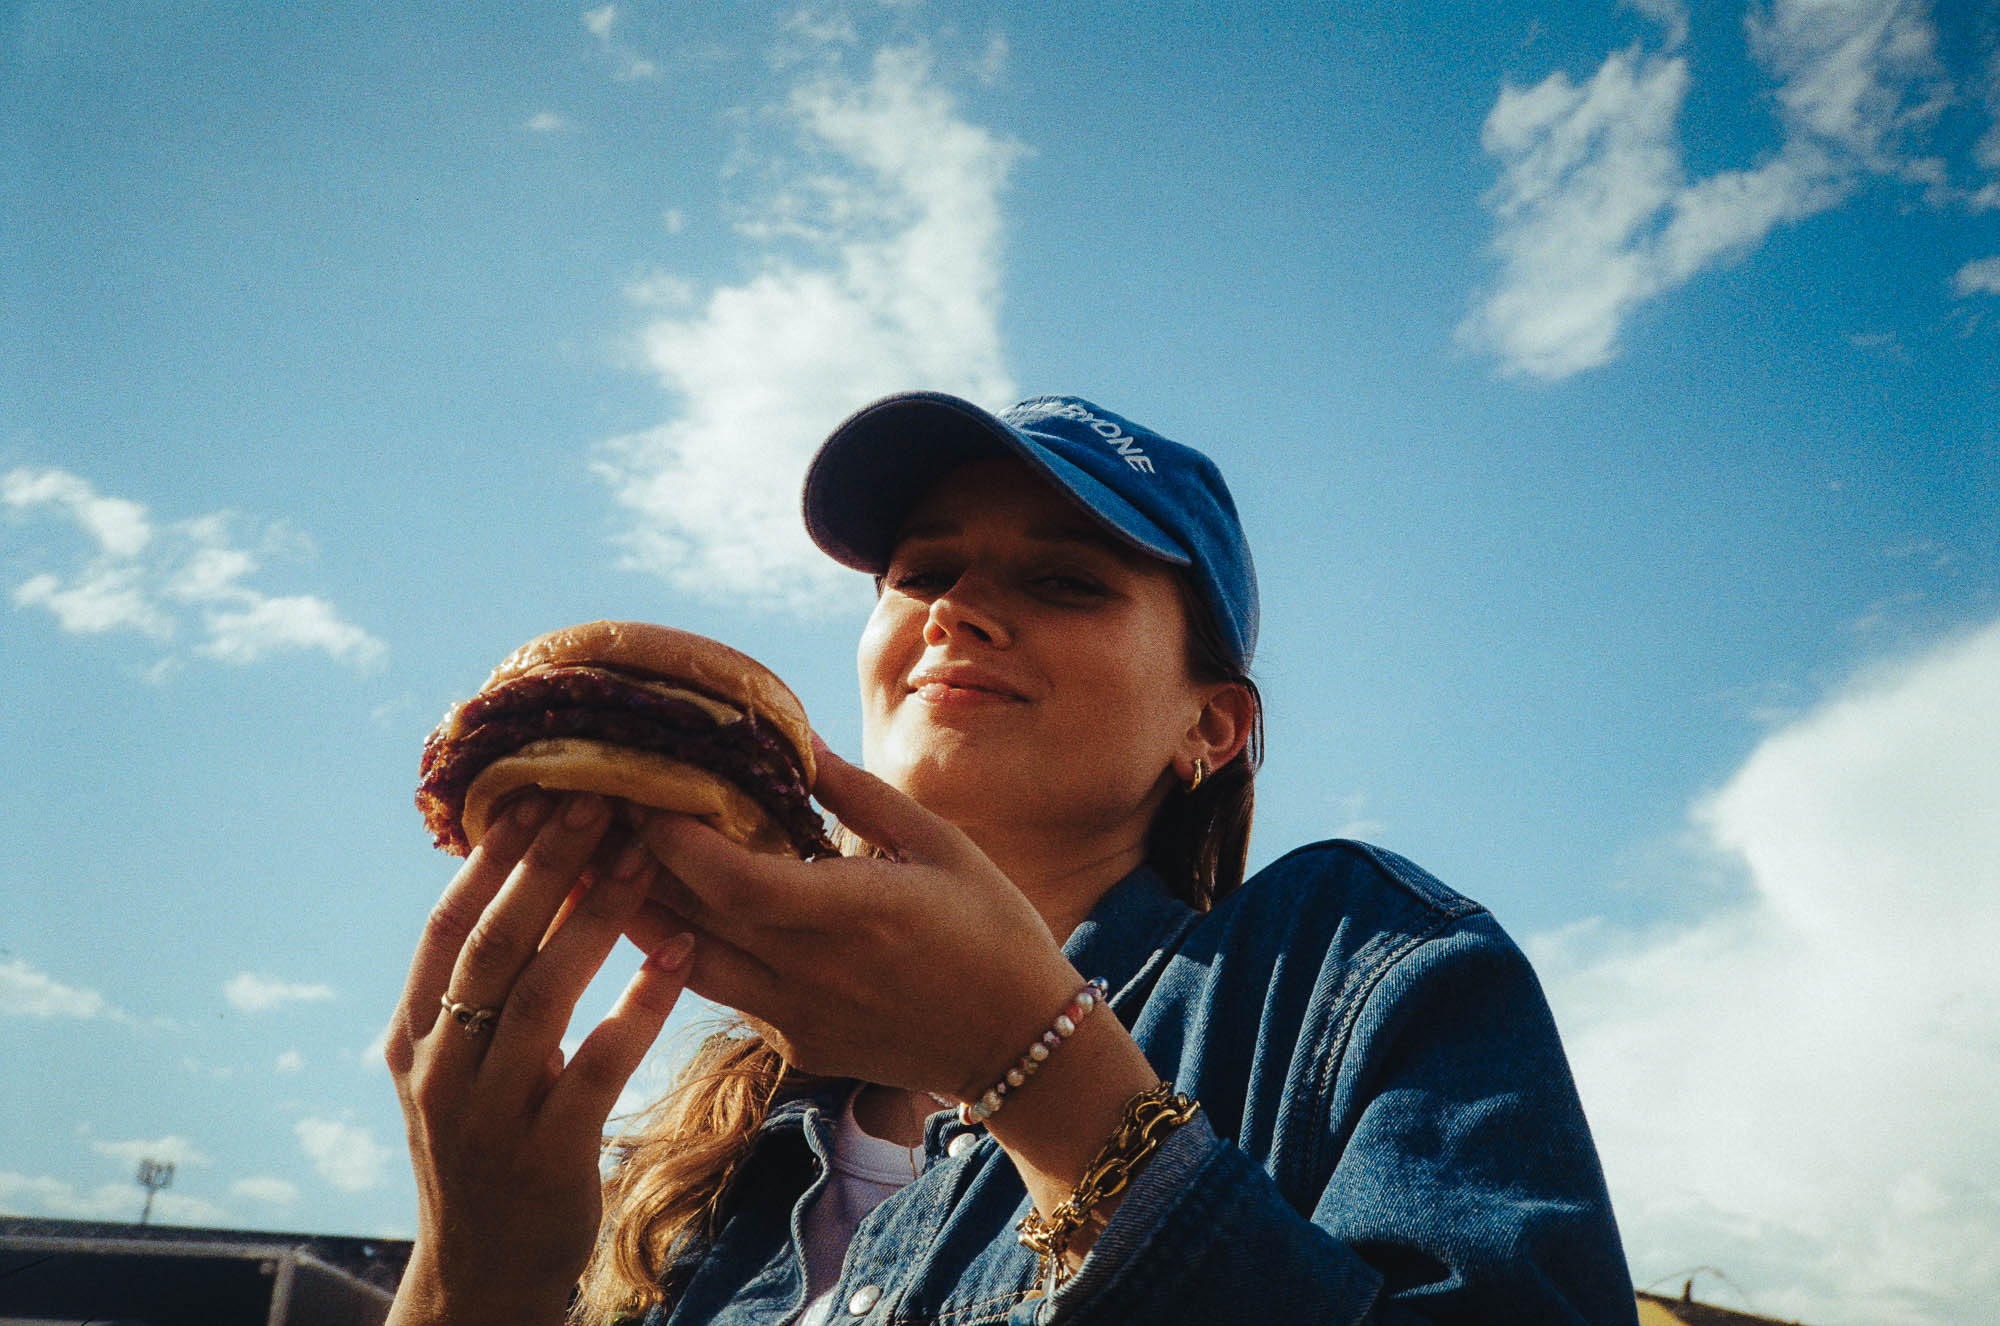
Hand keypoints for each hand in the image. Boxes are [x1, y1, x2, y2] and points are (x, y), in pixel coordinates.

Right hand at [384, 792, 693, 1324]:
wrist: (482, 1272)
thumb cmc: (485, 1148)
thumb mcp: (457, 1067)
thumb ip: (475, 991)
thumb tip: (525, 881)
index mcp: (414, 1035)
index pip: (447, 927)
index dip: (491, 859)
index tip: (539, 794)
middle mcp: (440, 1066)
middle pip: (494, 945)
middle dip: (548, 866)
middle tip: (603, 799)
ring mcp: (489, 1112)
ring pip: (542, 994)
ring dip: (597, 918)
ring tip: (648, 856)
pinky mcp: (548, 1151)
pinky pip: (601, 1063)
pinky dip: (641, 1002)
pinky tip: (680, 951)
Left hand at [626, 741, 1082, 1101]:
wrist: (1018, 1043)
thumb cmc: (990, 927)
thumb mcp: (937, 842)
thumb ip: (856, 794)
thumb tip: (795, 736)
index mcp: (852, 912)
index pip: (731, 879)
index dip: (672, 838)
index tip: (637, 788)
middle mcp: (811, 971)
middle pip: (688, 918)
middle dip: (628, 862)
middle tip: (584, 808)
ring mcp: (796, 1014)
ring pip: (683, 963)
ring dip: (631, 912)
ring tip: (586, 859)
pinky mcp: (793, 1041)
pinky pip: (717, 990)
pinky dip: (677, 949)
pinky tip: (653, 911)